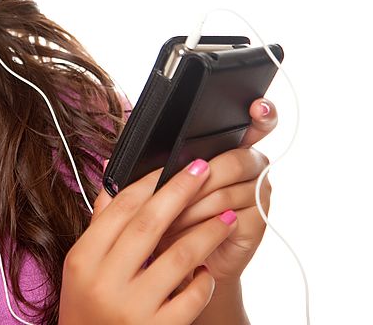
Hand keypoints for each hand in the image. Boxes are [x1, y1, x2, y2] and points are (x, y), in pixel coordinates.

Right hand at [59, 157, 237, 323]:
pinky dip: (204, 279)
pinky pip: (191, 297)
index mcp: (83, 259)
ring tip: (226, 216)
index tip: (173, 165)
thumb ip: (100, 228)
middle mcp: (105, 282)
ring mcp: (132, 308)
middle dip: (181, 191)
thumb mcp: (82, 269)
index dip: (149, 182)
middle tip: (205, 170)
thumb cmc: (88, 311)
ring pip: (178, 256)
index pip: (120, 208)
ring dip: (207, 231)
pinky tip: (208, 270)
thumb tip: (111, 183)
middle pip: (149, 223)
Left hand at [153, 97, 277, 285]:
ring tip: (163, 221)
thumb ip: (137, 174)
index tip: (256, 106)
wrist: (186, 267)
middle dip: (194, 179)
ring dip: (189, 206)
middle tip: (167, 191)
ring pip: (222, 190)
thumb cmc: (171, 222)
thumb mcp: (152, 193)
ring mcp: (258, 193)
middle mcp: (250, 165)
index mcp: (228, 147)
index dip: (262, 113)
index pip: (256, 122)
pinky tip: (183, 233)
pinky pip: (228, 215)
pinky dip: (200, 224)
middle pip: (231, 159)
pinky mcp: (258, 221)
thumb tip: (110, 161)